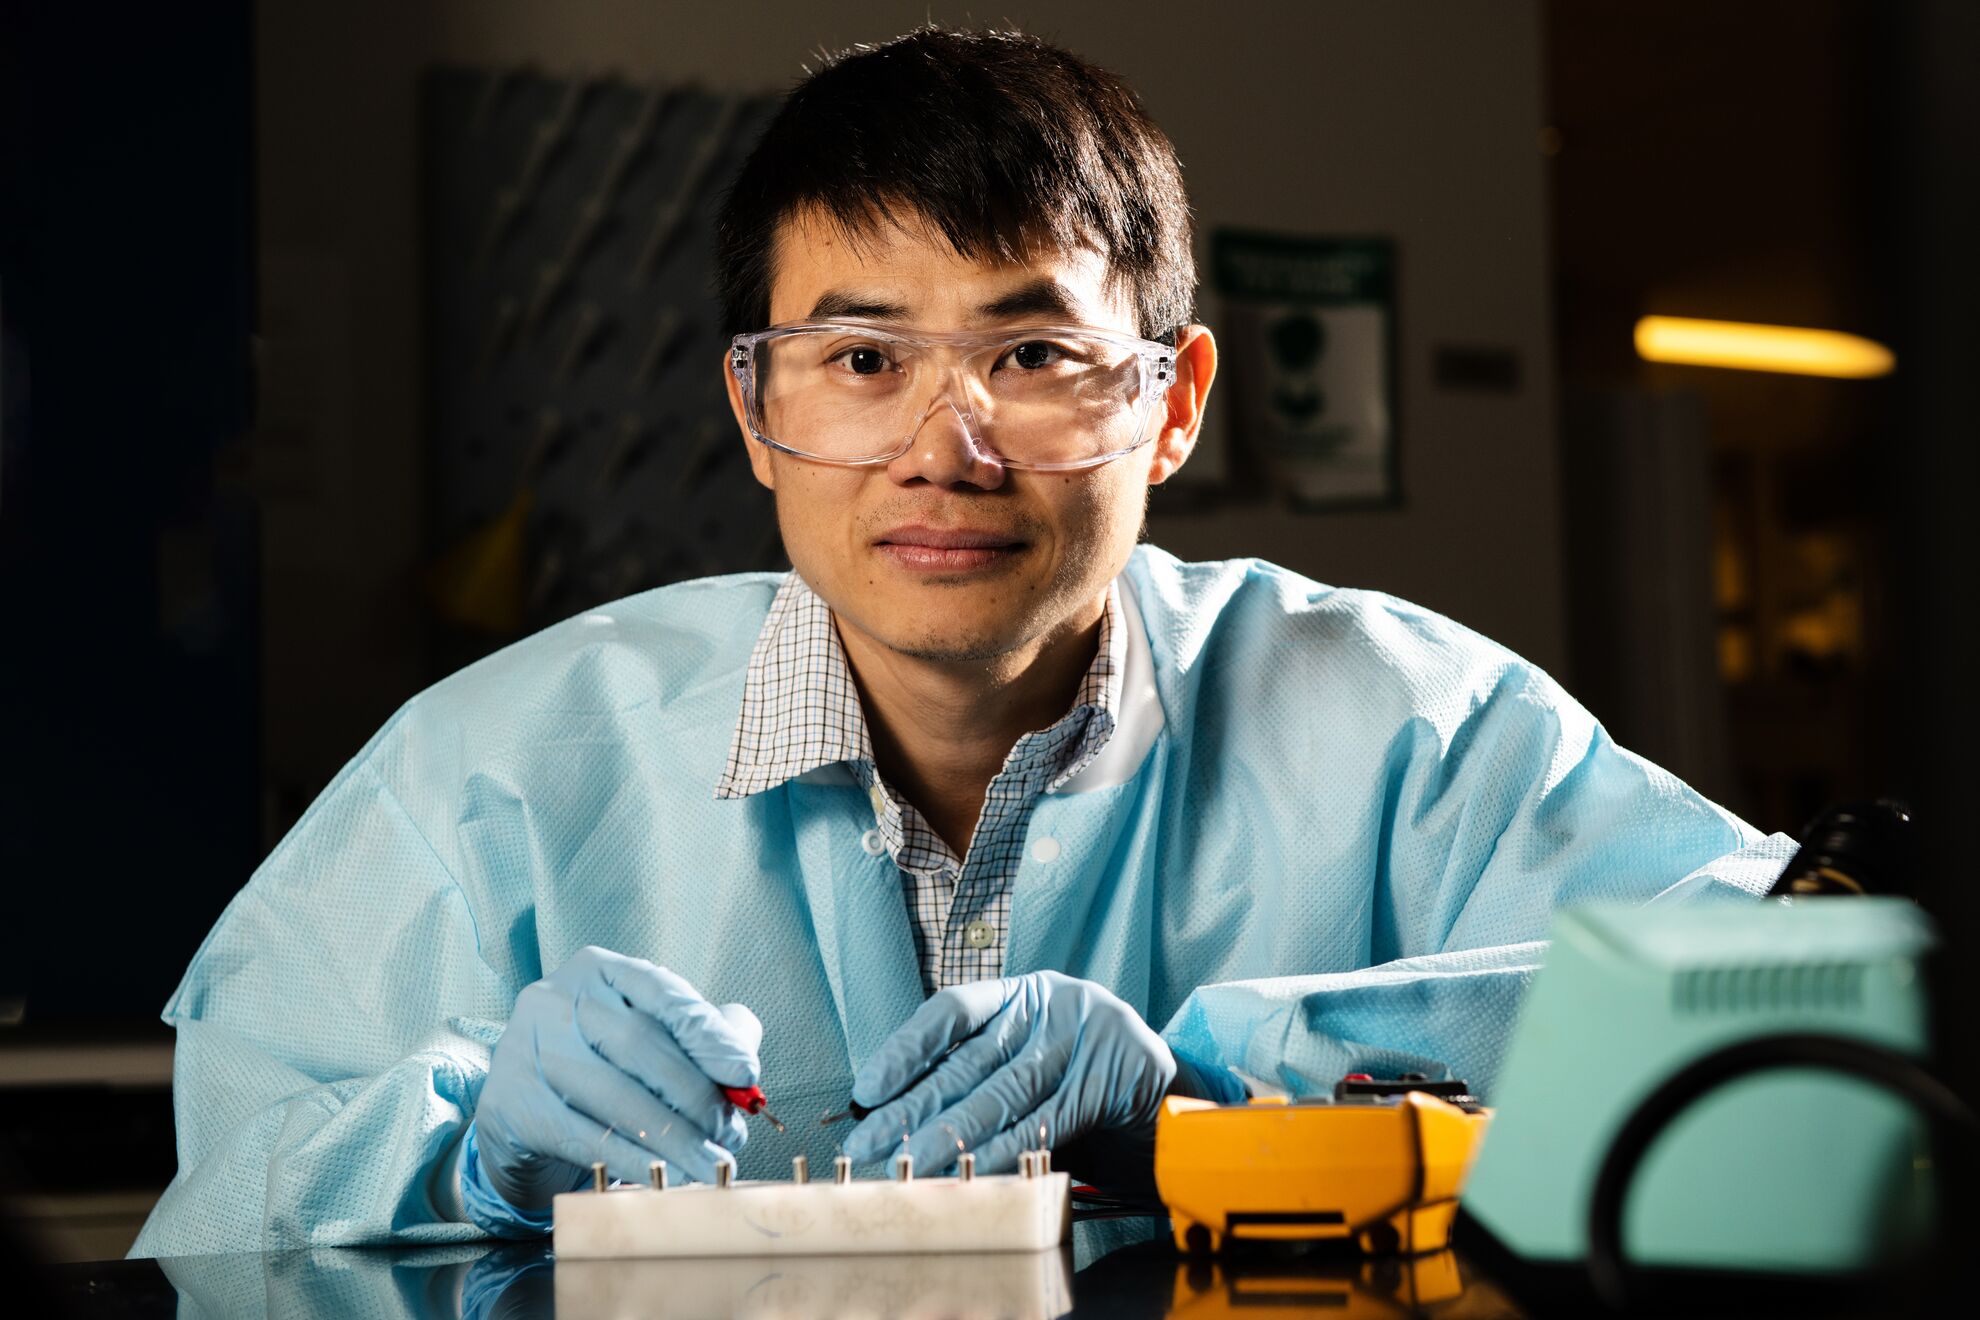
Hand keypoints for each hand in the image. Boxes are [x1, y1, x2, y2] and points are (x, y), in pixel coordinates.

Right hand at [473, 946, 759, 1210]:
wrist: (522, 1108)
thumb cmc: (602, 1065)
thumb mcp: (650, 1035)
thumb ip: (704, 1038)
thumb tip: (744, 1070)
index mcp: (598, 970)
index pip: (662, 992)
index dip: (708, 1034)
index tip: (746, 1073)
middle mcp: (557, 1000)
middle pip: (640, 1046)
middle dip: (696, 1096)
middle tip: (731, 1134)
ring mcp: (528, 1049)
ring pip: (616, 1096)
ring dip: (674, 1137)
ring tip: (710, 1162)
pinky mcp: (513, 1104)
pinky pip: (585, 1137)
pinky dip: (633, 1159)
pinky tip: (665, 1174)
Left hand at [841, 971, 1190, 1182]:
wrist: (1169, 1100)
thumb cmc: (1083, 1082)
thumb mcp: (1029, 1064)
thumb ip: (978, 1080)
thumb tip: (895, 1117)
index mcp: (1023, 993)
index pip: (952, 1009)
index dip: (906, 1047)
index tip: (867, 1089)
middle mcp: (1052, 1005)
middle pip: (968, 1061)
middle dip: (911, 1108)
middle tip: (867, 1145)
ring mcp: (1084, 1038)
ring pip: (1001, 1094)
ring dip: (949, 1136)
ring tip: (909, 1165)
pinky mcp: (1109, 1079)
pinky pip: (1045, 1121)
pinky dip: (1006, 1149)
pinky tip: (972, 1171)